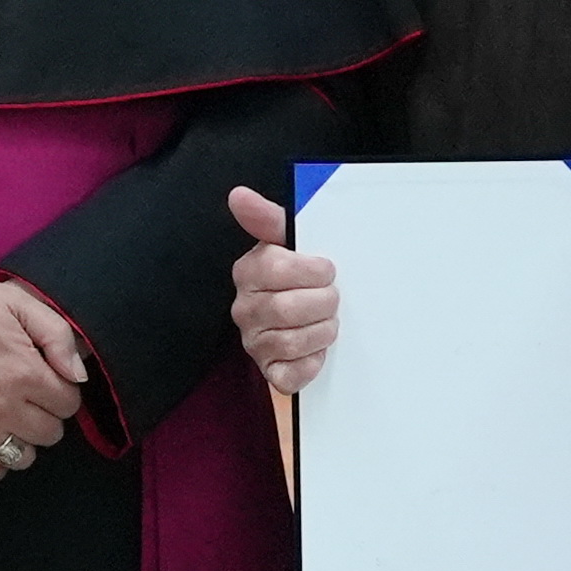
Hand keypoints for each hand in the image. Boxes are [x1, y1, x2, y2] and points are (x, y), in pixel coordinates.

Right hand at [0, 277, 85, 526]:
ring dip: (23, 441)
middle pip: (50, 433)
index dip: (63, 391)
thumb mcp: (12, 301)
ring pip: (22, 457)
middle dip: (47, 416)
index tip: (48, 381)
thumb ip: (56, 334)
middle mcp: (6, 407)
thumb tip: (78, 375)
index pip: (69, 404)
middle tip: (29, 399)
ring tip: (10, 420)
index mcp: (26, 372)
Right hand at [222, 181, 339, 391]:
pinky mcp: (269, 371)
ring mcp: (254, 343)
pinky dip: (311, 364)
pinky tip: (317, 350)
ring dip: (322, 331)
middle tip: (332, 298)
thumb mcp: (289, 242)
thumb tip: (238, 194)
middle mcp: (245, 308)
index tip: (327, 270)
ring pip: (293, 341)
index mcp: (248, 272)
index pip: (278, 269)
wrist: (308, 316)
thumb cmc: (300, 275)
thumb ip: (268, 218)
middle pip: (288, 308)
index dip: (313, 271)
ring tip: (327, 321)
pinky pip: (290, 375)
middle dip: (323, 303)